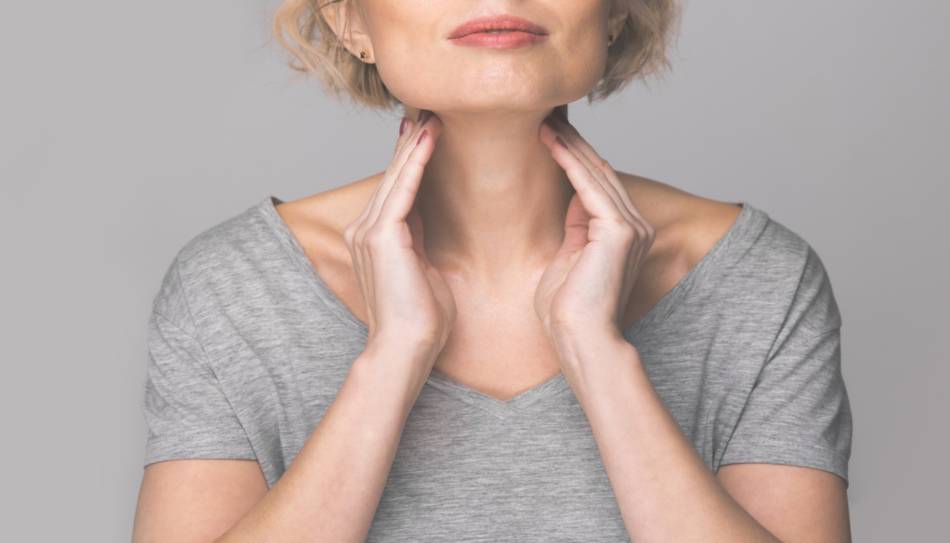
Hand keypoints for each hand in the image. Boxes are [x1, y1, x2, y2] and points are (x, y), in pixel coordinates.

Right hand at [342, 110, 455, 356]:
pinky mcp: (381, 236)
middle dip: (410, 144)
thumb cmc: (421, 317)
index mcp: (374, 238)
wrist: (407, 347)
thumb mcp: (422, 267)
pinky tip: (428, 139)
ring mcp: (369, 232)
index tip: (424, 132)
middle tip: (427, 111)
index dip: (409, 159)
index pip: (395, 189)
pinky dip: (416, 162)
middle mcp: (365, 230)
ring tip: (431, 116)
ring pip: (396, 178)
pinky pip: (402, 190)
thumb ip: (417, 239)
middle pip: (392, 177)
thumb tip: (424, 217)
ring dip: (414, 145)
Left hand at [534, 114, 654, 341]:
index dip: (574, 157)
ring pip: (595, 173)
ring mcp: (630, 227)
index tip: (549, 134)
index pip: (597, 184)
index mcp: (623, 234)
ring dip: (569, 144)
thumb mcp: (568, 259)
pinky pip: (589, 186)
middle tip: (545, 115)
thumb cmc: (567, 311)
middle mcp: (634, 226)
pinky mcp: (619, 231)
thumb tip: (571, 200)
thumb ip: (575, 229)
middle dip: (572, 143)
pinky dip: (569, 160)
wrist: (579, 340)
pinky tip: (550, 140)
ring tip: (544, 120)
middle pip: (599, 172)